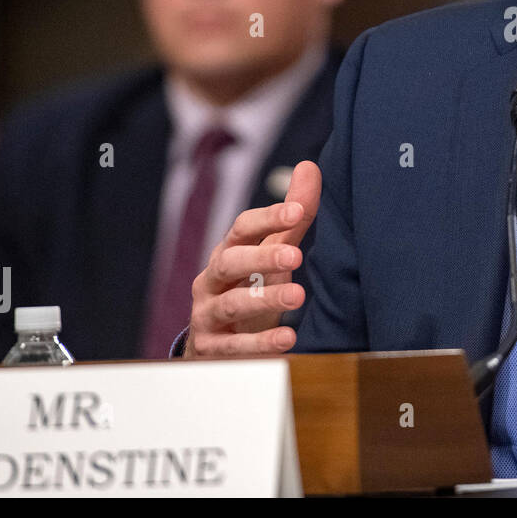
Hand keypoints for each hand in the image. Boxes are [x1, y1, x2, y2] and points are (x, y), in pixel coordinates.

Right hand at [185, 161, 320, 356]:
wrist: (217, 347)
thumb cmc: (249, 289)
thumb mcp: (271, 254)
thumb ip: (292, 218)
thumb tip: (309, 167)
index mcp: (228, 252)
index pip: (242, 228)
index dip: (267, 218)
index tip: (297, 210)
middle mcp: (212, 281)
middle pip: (230, 262)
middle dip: (261, 257)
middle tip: (295, 256)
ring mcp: (207, 315)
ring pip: (231, 304)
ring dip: (265, 299)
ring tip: (298, 297)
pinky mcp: (210, 350)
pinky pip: (233, 347)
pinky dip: (260, 343)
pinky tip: (288, 339)